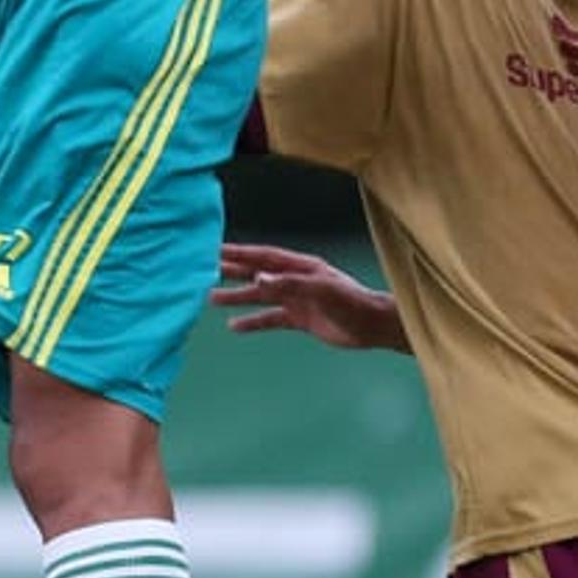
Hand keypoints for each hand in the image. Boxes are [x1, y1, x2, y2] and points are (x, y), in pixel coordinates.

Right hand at [212, 242, 404, 352]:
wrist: (372, 326)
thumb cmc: (351, 302)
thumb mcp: (320, 290)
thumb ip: (289, 284)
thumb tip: (258, 279)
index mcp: (301, 267)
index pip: (264, 257)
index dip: (241, 253)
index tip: (217, 251)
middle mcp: (296, 280)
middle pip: (258, 273)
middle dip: (233, 271)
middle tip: (206, 270)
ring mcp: (297, 300)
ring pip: (260, 297)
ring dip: (237, 297)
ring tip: (211, 298)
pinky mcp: (300, 319)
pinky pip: (271, 319)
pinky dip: (253, 322)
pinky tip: (234, 326)